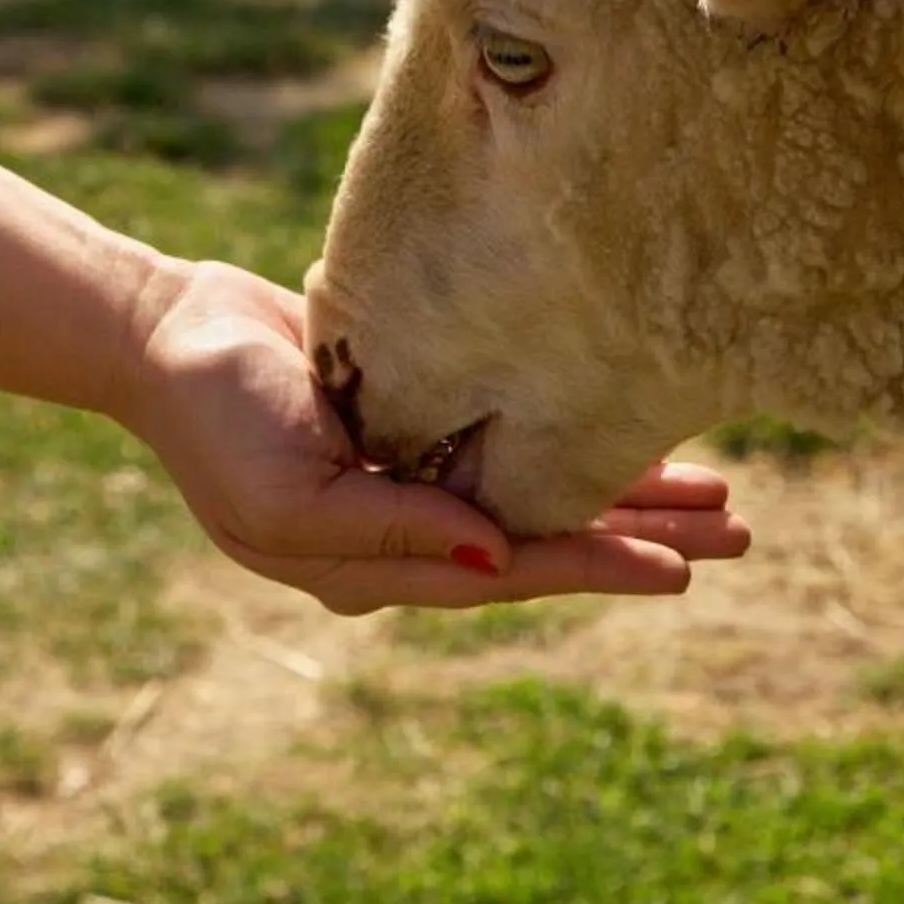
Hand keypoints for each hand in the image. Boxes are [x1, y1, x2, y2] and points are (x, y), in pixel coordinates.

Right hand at [126, 260, 749, 614]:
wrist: (163, 332)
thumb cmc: (214, 409)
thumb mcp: (286, 490)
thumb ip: (388, 528)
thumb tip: (497, 556)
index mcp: (376, 563)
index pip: (510, 571)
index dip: (595, 566)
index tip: (678, 568)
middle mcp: (411, 526)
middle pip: (548, 538)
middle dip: (643, 536)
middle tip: (740, 533)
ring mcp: (414, 473)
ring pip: (545, 488)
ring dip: (631, 491)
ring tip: (718, 494)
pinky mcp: (418, 412)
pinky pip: (514, 436)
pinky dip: (577, 436)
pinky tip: (633, 427)